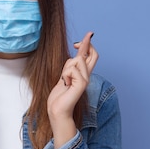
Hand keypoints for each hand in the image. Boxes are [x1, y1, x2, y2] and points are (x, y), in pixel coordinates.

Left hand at [47, 31, 97, 146]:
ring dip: (66, 68)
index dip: (88, 44)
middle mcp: (87, 76)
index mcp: (83, 74)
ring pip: (77, 60)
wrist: (57, 110)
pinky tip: (65, 84)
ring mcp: (86, 80)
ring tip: (64, 80)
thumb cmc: (59, 97)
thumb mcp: (63, 77)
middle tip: (76, 43)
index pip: (90, 56)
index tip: (83, 38)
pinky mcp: (82, 84)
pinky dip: (65, 74)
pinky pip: (72, 69)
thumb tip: (76, 54)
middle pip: (92, 54)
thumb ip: (70, 67)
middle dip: (86, 44)